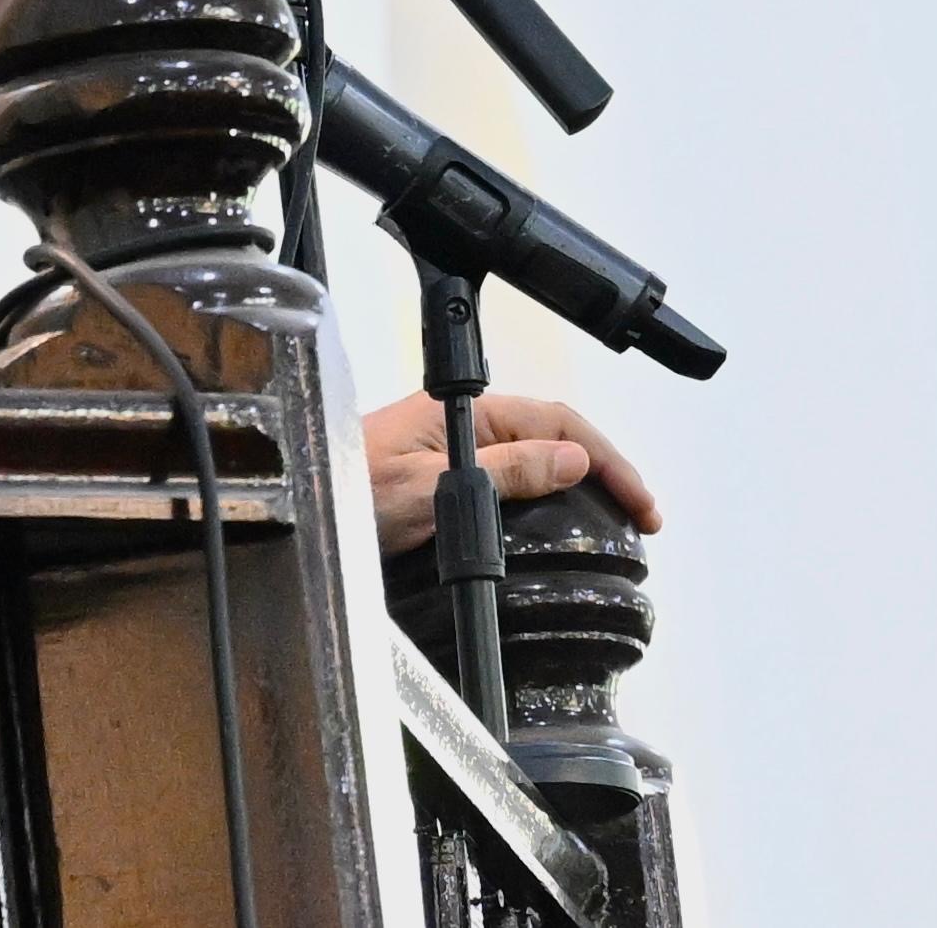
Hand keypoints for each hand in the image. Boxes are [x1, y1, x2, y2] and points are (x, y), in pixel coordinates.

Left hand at [361, 391, 661, 555]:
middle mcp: (459, 426)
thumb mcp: (429, 486)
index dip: (609, 459)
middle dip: (605, 470)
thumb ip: (503, 472)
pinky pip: (507, 480)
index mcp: (462, 414)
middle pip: (552, 437)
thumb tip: (575, 458)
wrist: (292, 505)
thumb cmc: (343, 488)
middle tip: (643, 519)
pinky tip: (557, 523)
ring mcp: (450, 452)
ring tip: (614, 522)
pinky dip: (544, 497)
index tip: (643, 504)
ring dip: (578, 484)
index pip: (557, 421)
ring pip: (532, 459)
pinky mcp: (438, 481)